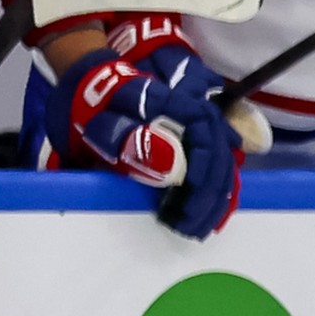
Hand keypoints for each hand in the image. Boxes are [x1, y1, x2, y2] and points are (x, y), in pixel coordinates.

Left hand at [40, 18, 243, 240]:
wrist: (91, 86)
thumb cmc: (96, 106)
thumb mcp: (105, 123)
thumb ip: (134, 143)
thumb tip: (173, 167)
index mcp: (181, 110)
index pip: (210, 148)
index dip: (202, 183)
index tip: (185, 211)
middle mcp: (200, 118)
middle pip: (221, 162)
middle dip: (210, 200)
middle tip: (190, 229)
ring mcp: (201, 129)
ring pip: (223, 166)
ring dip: (215, 200)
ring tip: (196, 226)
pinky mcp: (196, 140)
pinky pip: (216, 167)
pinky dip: (214, 192)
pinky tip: (205, 211)